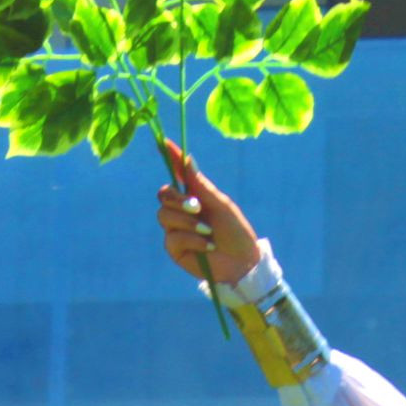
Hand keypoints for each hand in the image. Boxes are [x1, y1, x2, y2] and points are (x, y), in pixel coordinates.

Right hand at [156, 138, 258, 288]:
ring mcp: (176, 229)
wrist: (242, 263)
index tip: (165, 142)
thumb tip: (189, 159)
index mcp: (195, 195)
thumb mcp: (221, 205)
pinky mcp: (175, 249)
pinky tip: (207, 246)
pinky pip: (172, 237)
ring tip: (207, 232)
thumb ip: (202, 185)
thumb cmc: (236, 232)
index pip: (178, 173)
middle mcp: (182, 210)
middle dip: (179, 200)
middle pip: (163, 194)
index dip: (172, 158)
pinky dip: (192, 240)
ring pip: (164, 216)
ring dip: (187, 223)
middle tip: (197, 208)